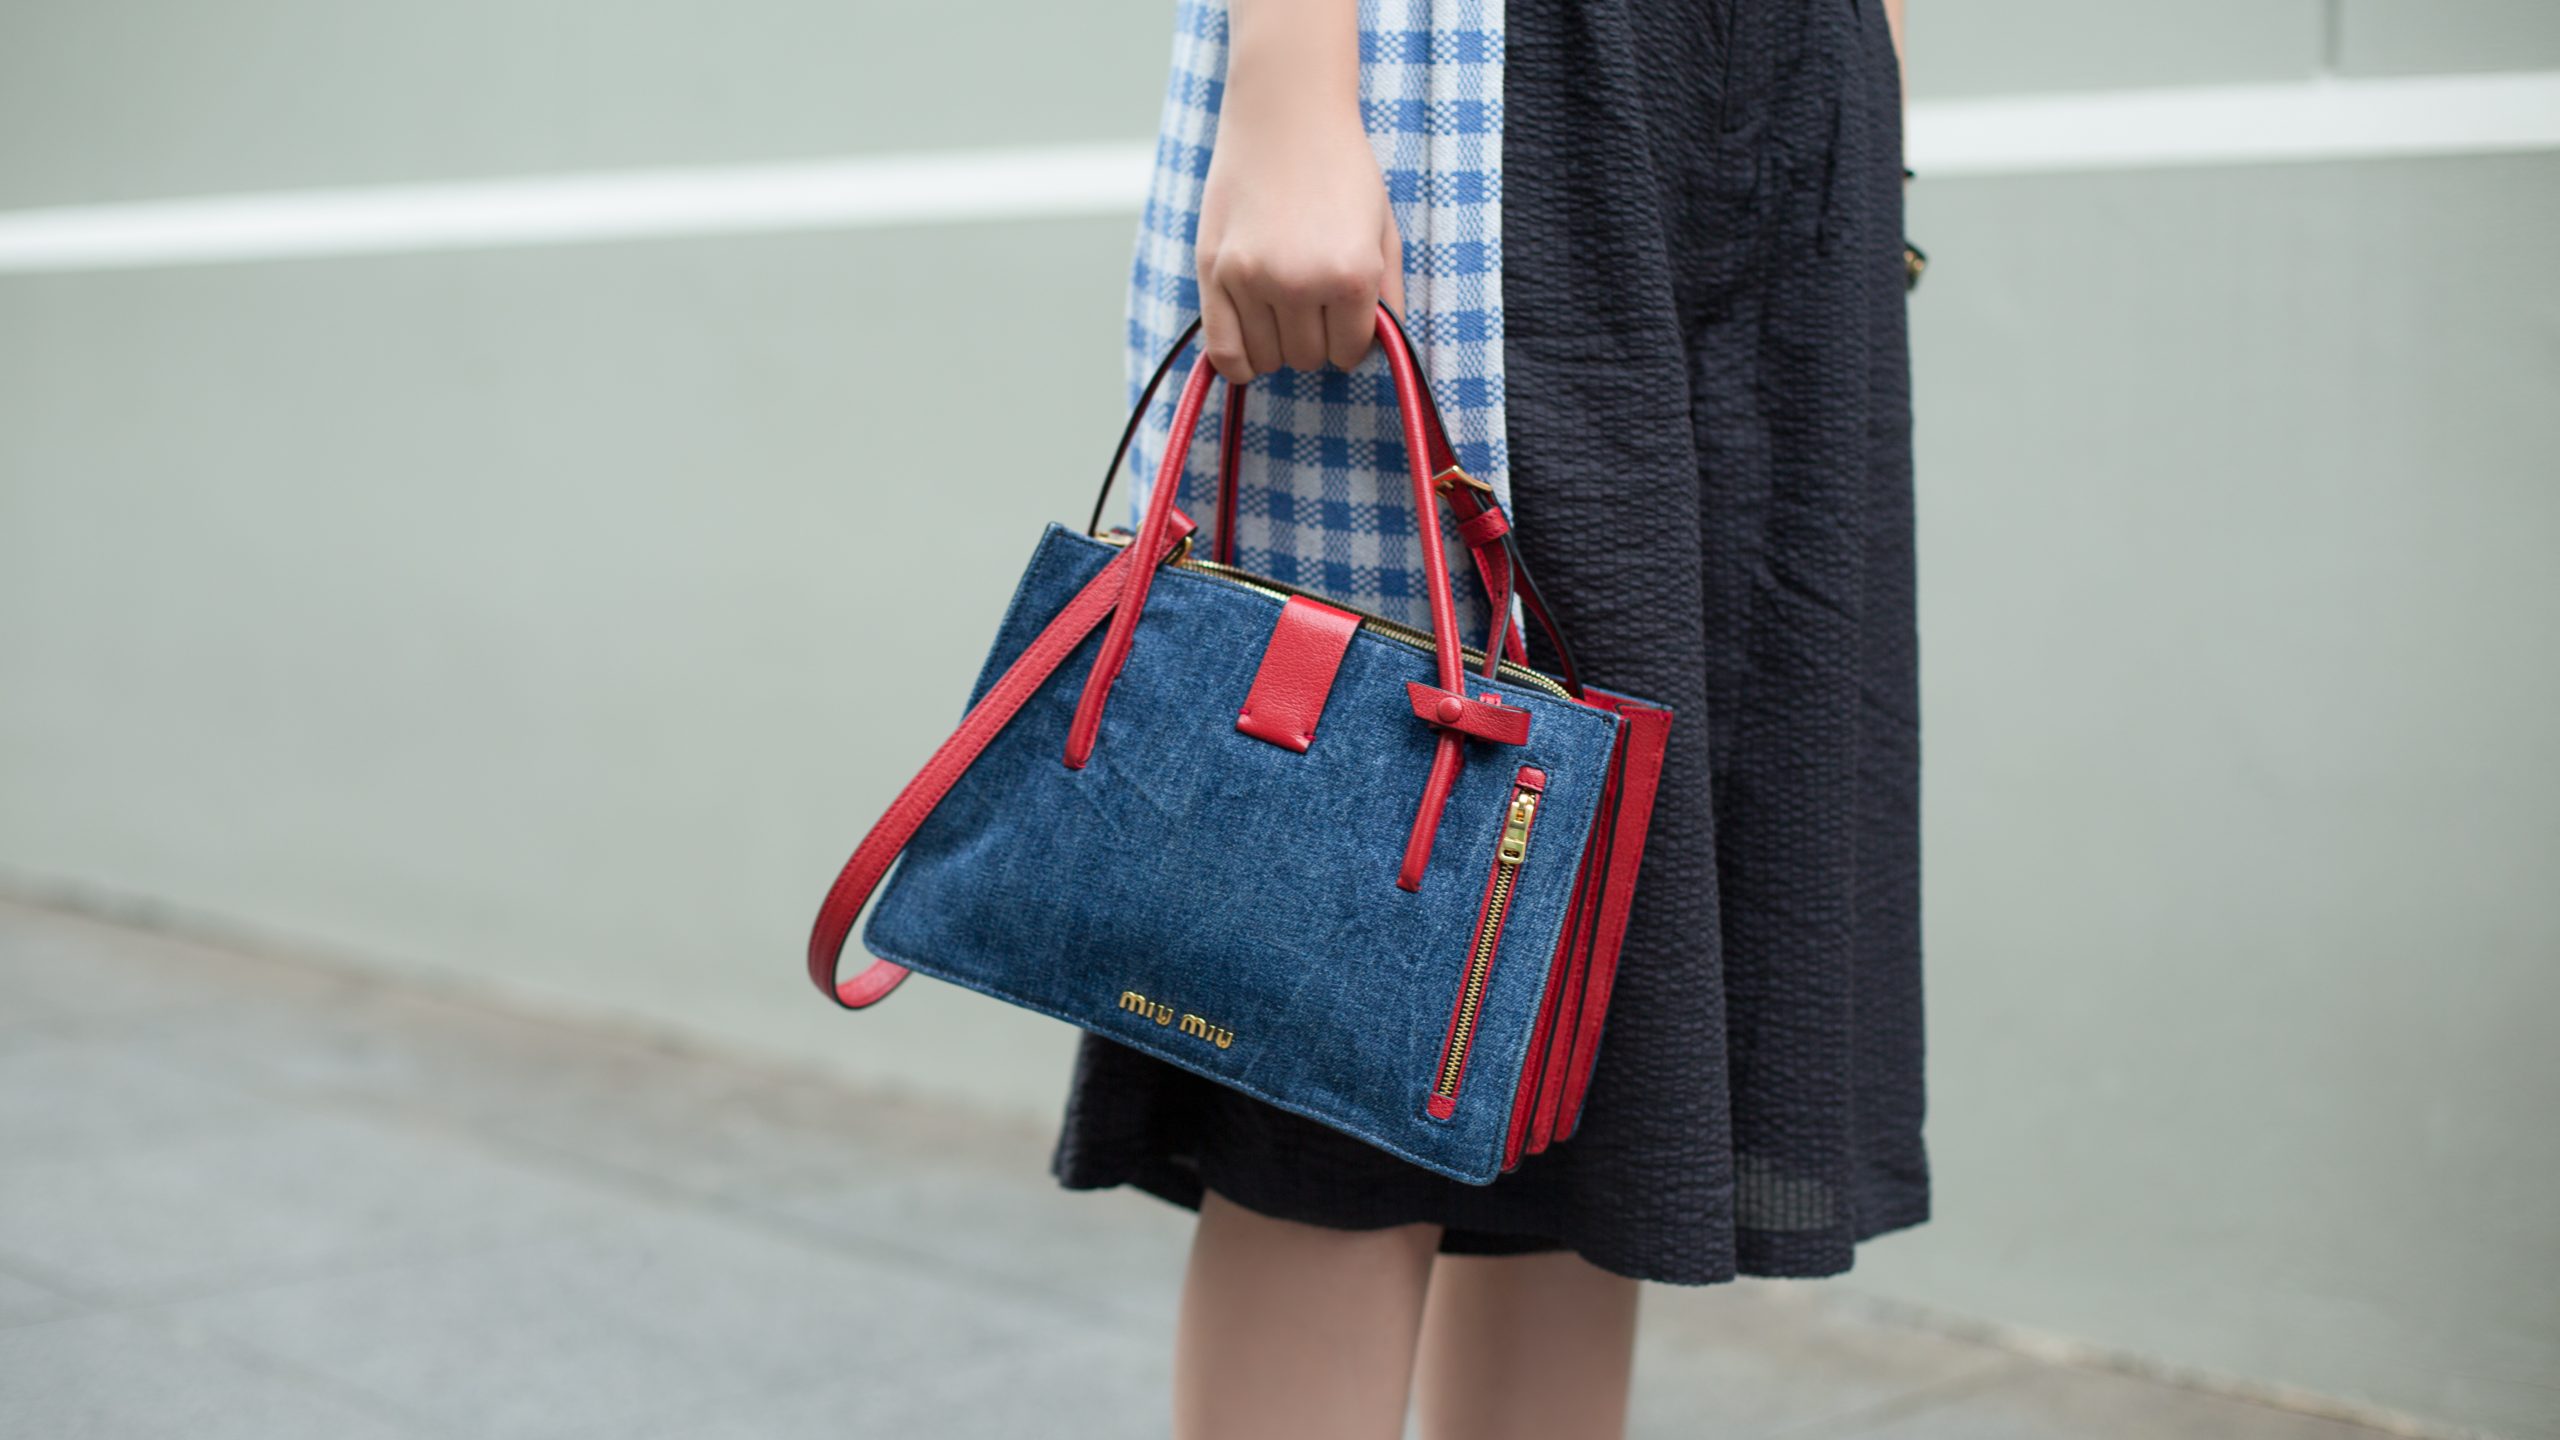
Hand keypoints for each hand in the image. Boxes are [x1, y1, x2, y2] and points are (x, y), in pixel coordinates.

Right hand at [1194, 0, 1404, 382]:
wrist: (1286, 115)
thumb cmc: (1341, 169)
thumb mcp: (1384, 230)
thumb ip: (1387, 297)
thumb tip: (1377, 352)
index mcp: (1351, 275)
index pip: (1349, 352)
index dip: (1350, 340)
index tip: (1344, 320)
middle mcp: (1299, 283)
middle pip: (1308, 357)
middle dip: (1315, 340)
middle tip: (1313, 306)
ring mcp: (1251, 279)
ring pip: (1268, 357)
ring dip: (1279, 345)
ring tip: (1284, 311)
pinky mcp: (1213, 271)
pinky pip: (1223, 350)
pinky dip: (1239, 363)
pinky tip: (1251, 356)